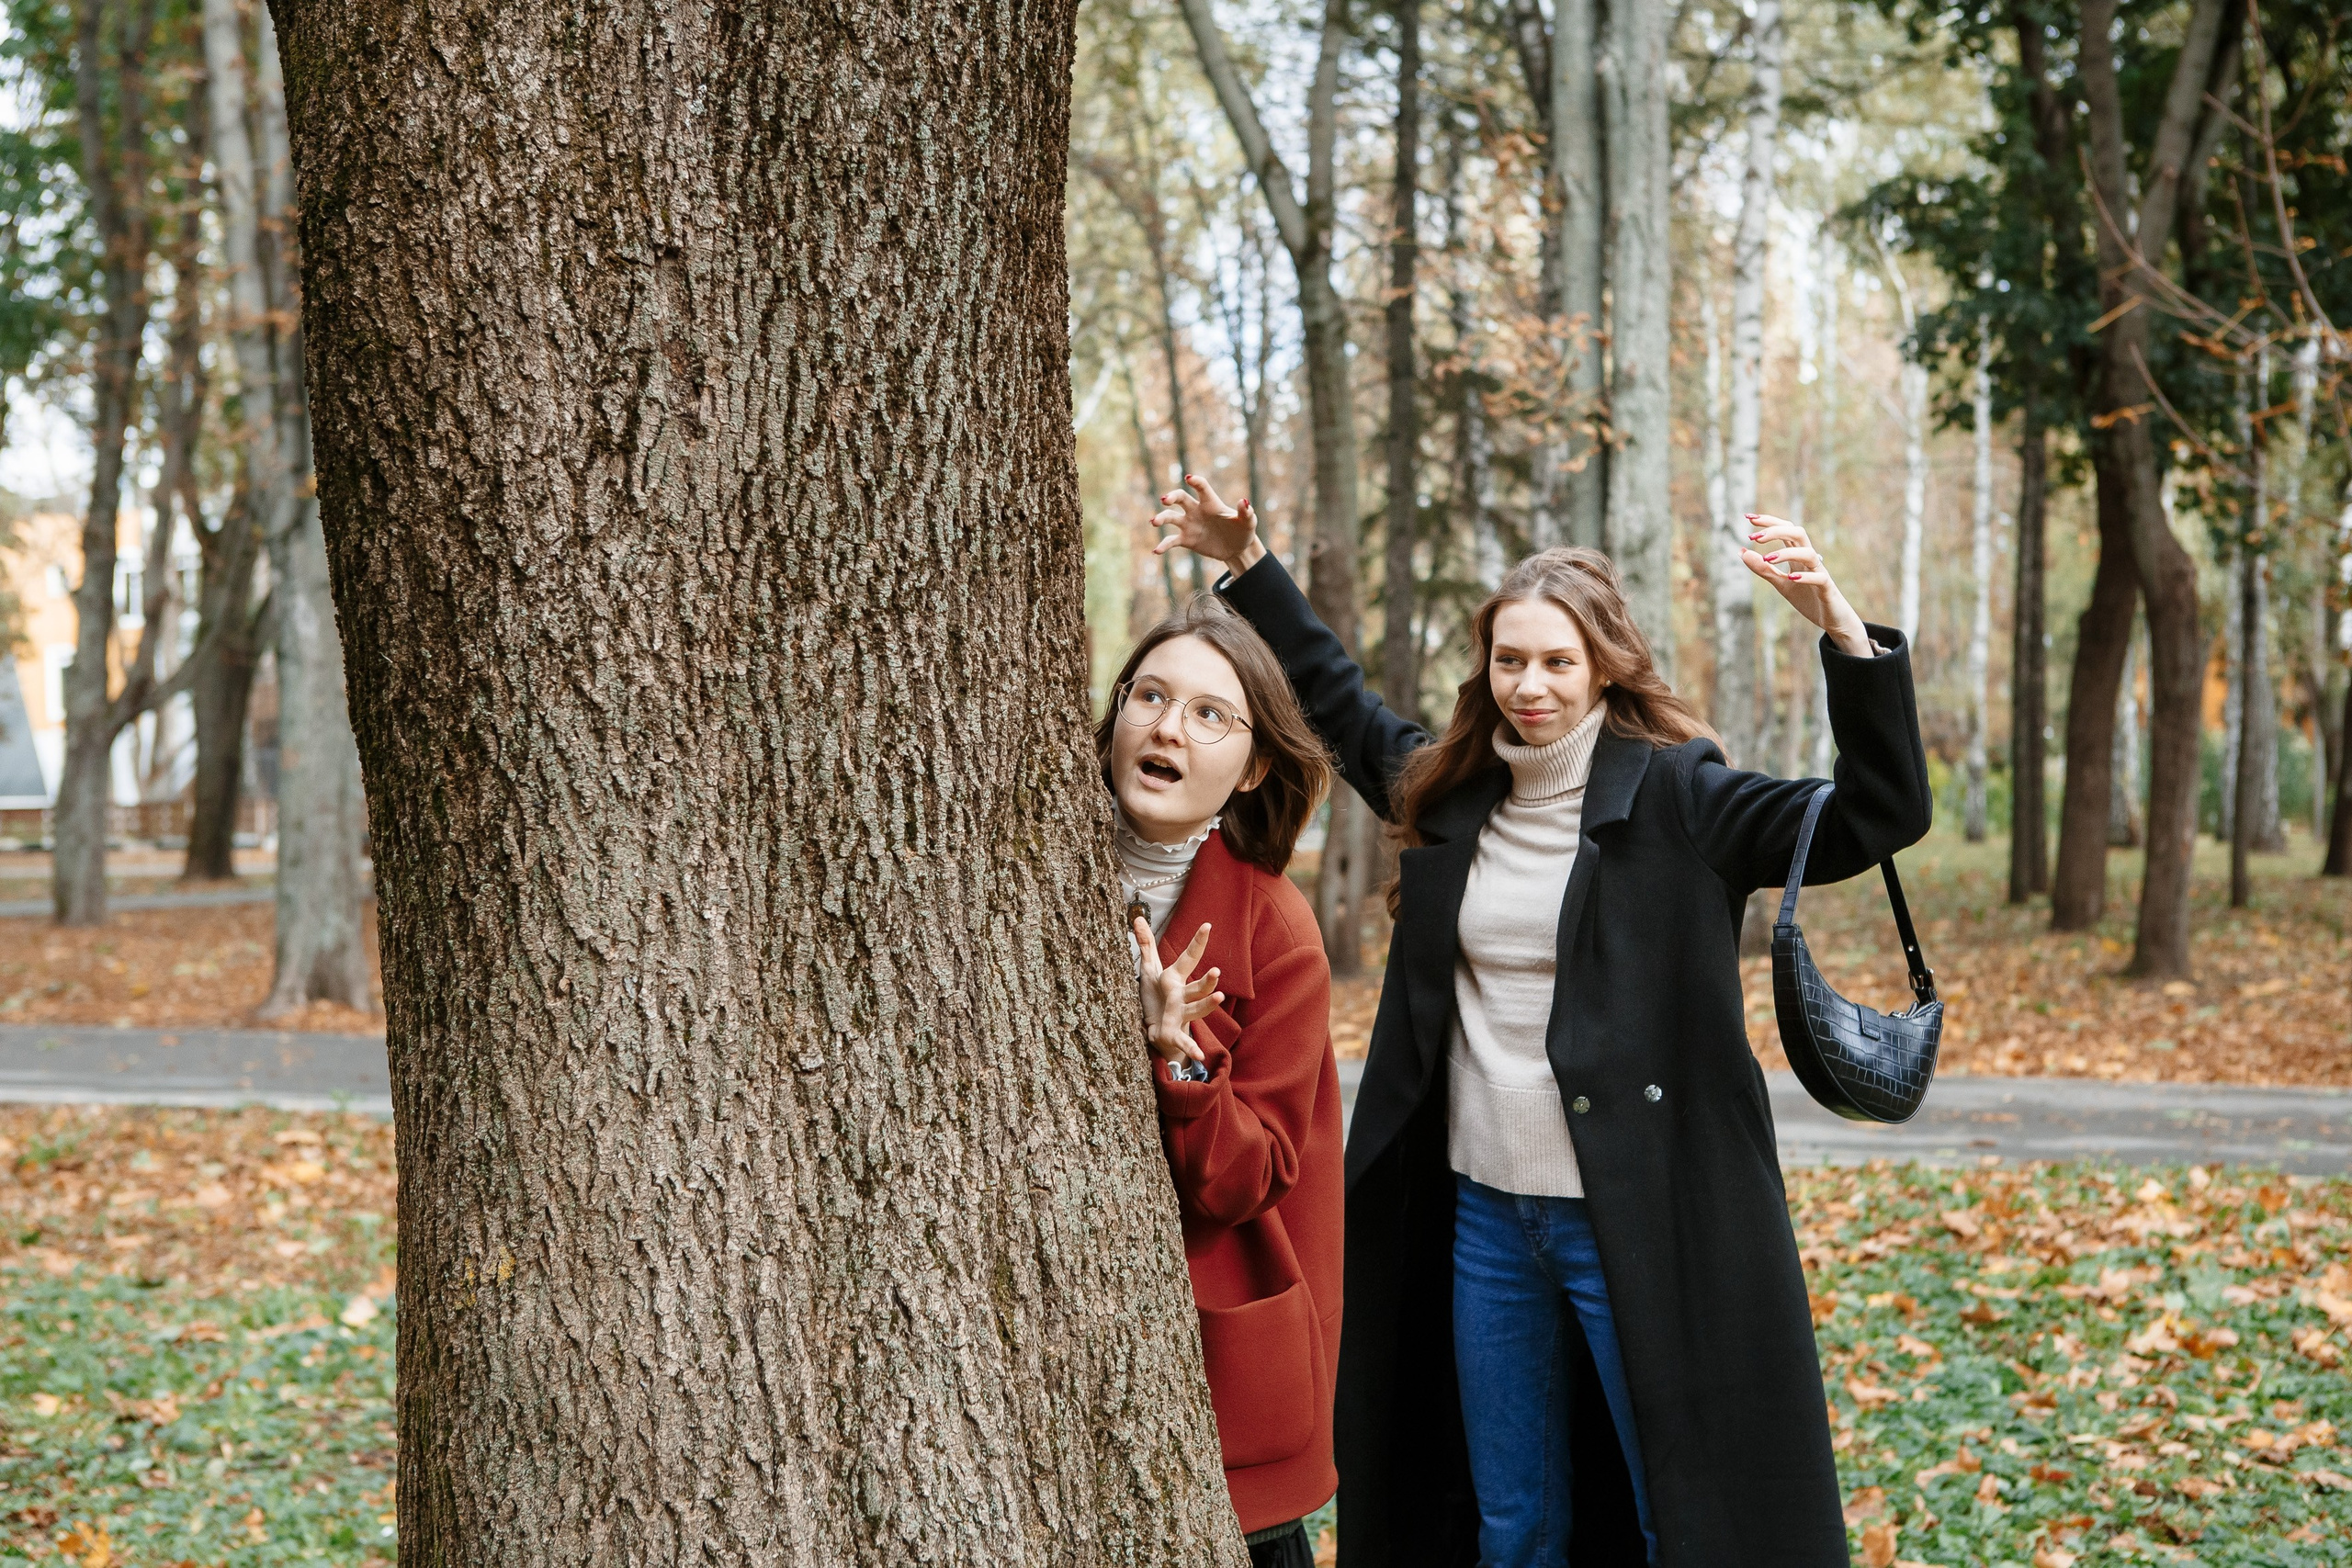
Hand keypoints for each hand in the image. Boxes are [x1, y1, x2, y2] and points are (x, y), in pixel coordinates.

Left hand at [1136, 917, 1221, 1066]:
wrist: (1160, 1031)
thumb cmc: (1156, 999)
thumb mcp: (1149, 971)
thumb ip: (1146, 945)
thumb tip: (1137, 917)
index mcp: (1174, 979)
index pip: (1189, 958)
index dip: (1198, 942)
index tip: (1207, 925)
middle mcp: (1182, 996)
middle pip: (1197, 986)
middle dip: (1207, 979)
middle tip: (1216, 970)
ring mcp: (1181, 1015)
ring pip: (1196, 1008)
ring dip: (1208, 1004)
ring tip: (1220, 997)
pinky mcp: (1173, 1033)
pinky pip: (1183, 1041)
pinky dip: (1190, 1049)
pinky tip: (1199, 1057)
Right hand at [1149, 473, 1266, 575]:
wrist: (1237, 549)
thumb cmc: (1243, 531)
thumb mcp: (1248, 523)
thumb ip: (1246, 512)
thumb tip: (1244, 501)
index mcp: (1211, 503)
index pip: (1201, 488)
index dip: (1196, 481)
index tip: (1190, 478)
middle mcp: (1197, 510)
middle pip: (1180, 498)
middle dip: (1172, 497)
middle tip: (1165, 500)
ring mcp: (1189, 524)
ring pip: (1171, 517)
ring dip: (1161, 518)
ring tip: (1154, 522)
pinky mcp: (1186, 539)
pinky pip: (1171, 541)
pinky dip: (1163, 545)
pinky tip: (1156, 551)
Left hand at [1740, 514, 1874, 657]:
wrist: (1832, 619)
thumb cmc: (1807, 598)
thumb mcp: (1781, 584)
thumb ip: (1763, 569)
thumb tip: (1742, 552)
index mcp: (1798, 556)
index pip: (1785, 530)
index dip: (1769, 521)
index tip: (1748, 517)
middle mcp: (1810, 559)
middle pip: (1798, 533)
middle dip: (1776, 530)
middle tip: (1754, 537)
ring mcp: (1820, 573)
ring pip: (1809, 553)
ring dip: (1787, 553)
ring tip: (1768, 558)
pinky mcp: (1827, 589)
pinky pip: (1819, 578)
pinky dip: (1805, 577)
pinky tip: (1790, 578)